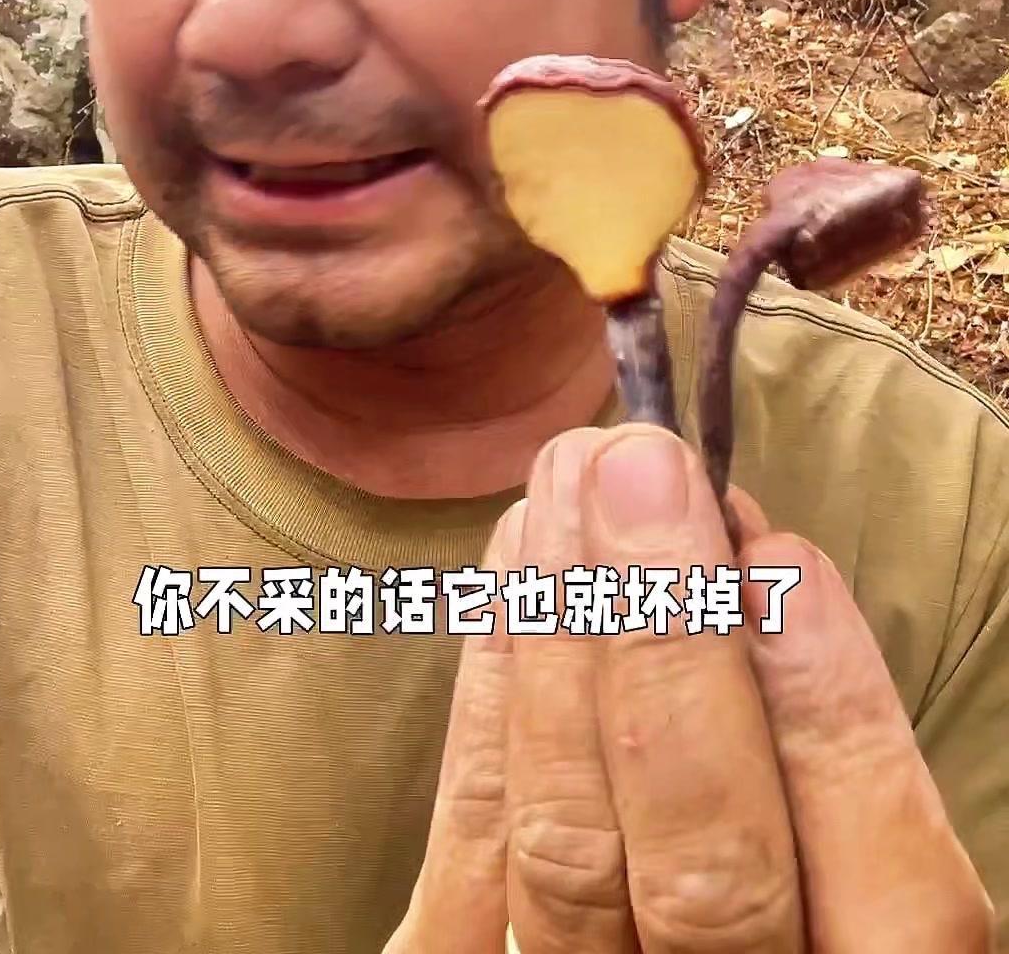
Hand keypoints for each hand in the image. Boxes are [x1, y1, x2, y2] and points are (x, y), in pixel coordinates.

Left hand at [387, 424, 992, 951]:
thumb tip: (761, 573)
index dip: (835, 716)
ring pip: (569, 847)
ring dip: (564, 634)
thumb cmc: (777, 900)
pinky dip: (492, 688)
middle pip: (710, 872)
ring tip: (566, 481)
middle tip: (638, 466)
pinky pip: (470, 843)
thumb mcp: (851, 869)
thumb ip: (830, 760)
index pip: (894, 895)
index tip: (782, 550)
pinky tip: (512, 565)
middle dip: (667, 644)